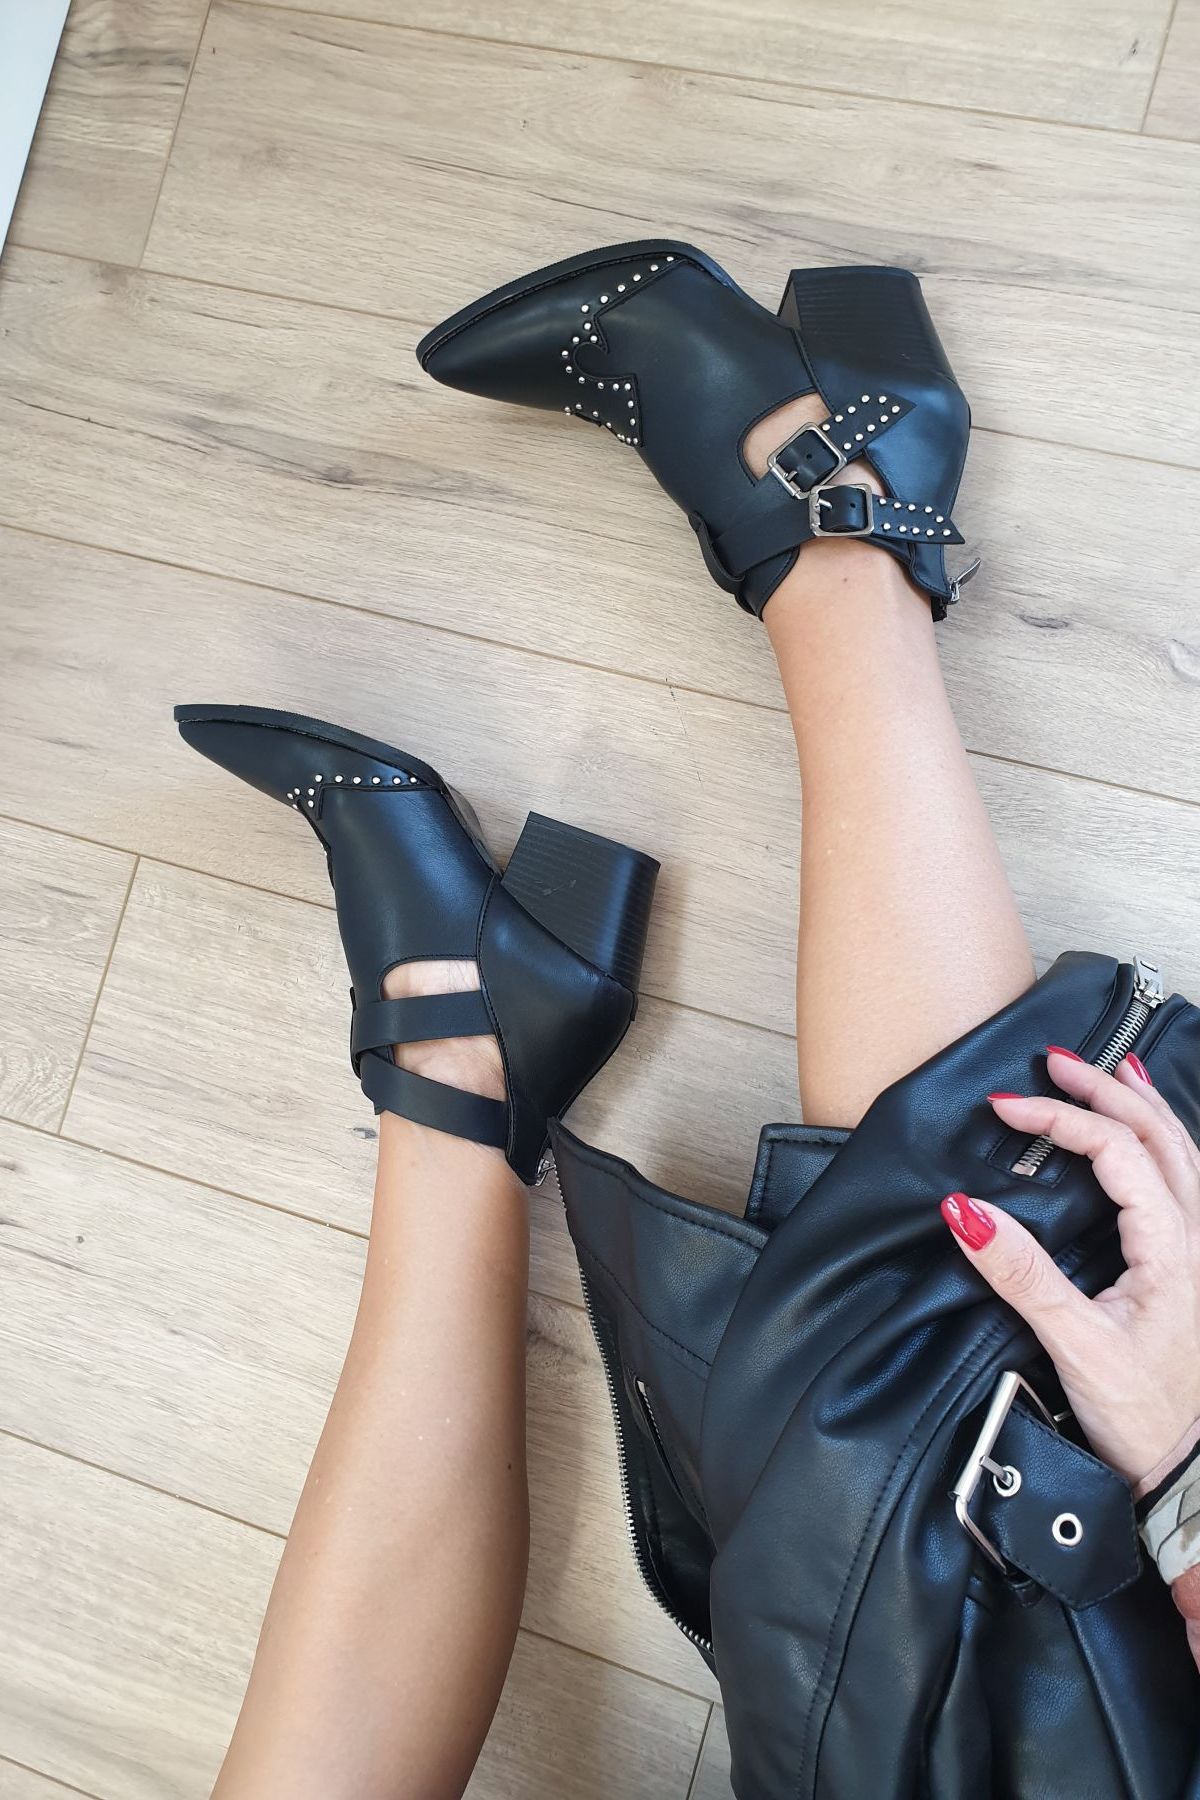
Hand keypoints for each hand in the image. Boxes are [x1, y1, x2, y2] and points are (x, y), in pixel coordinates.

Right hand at [941, 1050, 1199, 1486]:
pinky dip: (1162, 1142)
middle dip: (1106, 1089)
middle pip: (1158, 1135)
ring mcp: (1199, 1254)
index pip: (1117, 1151)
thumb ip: (1021, 1273)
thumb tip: (965, 1210)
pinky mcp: (1191, 1273)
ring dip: (1142, 1105)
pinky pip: (1185, 1181)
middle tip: (1055, 1062)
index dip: (1059, 1119)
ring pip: (1181, 1152)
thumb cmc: (1143, 1416)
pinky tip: (1149, 1138)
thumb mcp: (1074, 1344)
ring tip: (1113, 1069)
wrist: (1189, 1472)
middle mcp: (1196, 1240)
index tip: (1004, 1108)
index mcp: (1172, 1248)